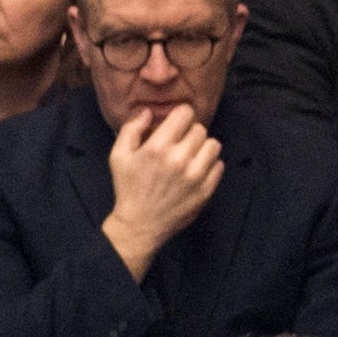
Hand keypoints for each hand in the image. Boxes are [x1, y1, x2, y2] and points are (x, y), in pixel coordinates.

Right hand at [99, 105, 223, 275]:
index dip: (179, 116)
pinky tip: (196, 171)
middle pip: (199, 129)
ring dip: (202, 147)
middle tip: (179, 144)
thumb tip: (148, 111)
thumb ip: (132, 128)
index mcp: (157, 147)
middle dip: (189, 133)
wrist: (140, 225)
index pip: (185, 113)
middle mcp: (179, 159)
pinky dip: (210, 165)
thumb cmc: (129, 188)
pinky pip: (219, 165)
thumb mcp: (118, 156)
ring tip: (191, 156)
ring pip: (213, 145)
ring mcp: (196, 175)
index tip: (175, 126)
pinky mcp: (206, 190)